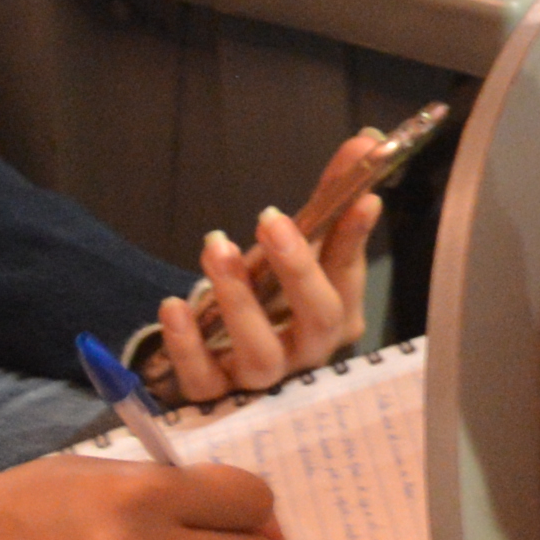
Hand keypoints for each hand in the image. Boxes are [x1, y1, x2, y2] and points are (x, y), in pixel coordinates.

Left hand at [152, 189, 373, 400]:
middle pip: (318, 320)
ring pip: (260, 355)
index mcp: (335, 316)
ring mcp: (263, 381)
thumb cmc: (270, 303)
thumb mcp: (293, 252)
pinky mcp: (216, 397)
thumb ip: (328, 201)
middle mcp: (307, 352)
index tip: (361, 198)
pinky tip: (174, 306)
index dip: (353, 238)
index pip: (349, 275)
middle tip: (271, 218)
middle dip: (297, 268)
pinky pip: (203, 381)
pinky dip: (188, 345)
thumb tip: (365, 142)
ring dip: (239, 301)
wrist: (222, 363)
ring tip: (216, 249)